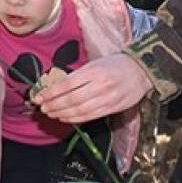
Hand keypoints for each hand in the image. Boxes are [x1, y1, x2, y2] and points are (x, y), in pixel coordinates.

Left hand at [33, 53, 152, 123]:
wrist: (142, 71)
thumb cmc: (115, 65)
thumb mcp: (95, 63)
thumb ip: (78, 75)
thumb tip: (56, 88)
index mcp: (94, 71)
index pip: (67, 84)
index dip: (50, 93)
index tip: (39, 97)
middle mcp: (100, 85)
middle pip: (71, 99)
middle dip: (54, 105)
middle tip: (42, 107)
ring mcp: (108, 99)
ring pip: (79, 110)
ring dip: (62, 114)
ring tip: (51, 113)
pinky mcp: (113, 108)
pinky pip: (90, 116)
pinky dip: (75, 119)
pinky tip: (65, 117)